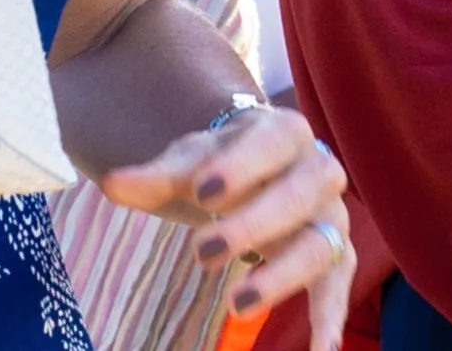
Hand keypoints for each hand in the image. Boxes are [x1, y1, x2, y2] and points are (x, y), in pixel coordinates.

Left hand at [97, 104, 352, 333]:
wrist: (260, 171)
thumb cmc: (224, 165)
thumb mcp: (190, 164)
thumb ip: (156, 176)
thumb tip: (112, 185)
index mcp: (284, 132)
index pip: (270, 143)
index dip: (241, 166)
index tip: (202, 192)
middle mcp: (319, 170)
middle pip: (298, 196)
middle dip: (252, 225)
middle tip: (202, 253)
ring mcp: (331, 216)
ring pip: (319, 245)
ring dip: (281, 276)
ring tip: (236, 305)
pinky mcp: (336, 256)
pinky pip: (338, 285)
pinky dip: (331, 318)